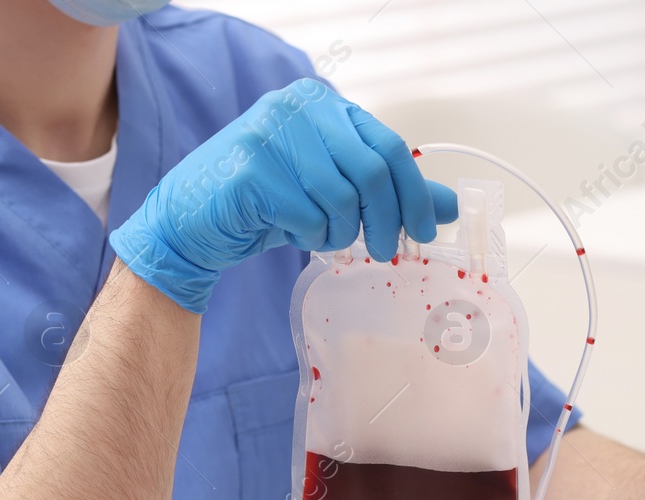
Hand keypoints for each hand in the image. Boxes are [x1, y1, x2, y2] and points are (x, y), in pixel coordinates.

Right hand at [111, 78, 459, 312]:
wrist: (193, 222)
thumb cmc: (269, 203)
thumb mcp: (335, 192)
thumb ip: (390, 193)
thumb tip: (450, 207)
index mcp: (322, 104)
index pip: (389, 146)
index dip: (415, 195)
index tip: (424, 231)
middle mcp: (297, 108)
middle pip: (373, 171)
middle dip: (386, 220)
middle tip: (385, 251)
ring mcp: (270, 134)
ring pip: (343, 198)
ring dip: (342, 232)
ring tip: (324, 237)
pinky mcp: (251, 170)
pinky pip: (309, 216)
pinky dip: (312, 237)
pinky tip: (293, 233)